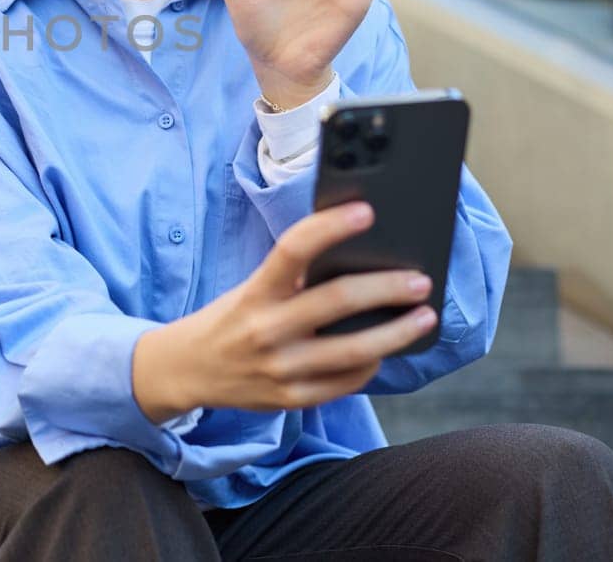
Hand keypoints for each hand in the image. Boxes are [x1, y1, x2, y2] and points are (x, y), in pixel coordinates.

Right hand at [155, 202, 436, 414]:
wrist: (188, 368)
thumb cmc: (231, 318)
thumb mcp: (251, 289)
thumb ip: (293, 278)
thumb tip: (357, 258)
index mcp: (255, 292)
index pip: (293, 249)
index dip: (331, 227)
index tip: (366, 212)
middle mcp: (266, 329)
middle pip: (337, 301)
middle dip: (387, 288)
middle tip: (420, 280)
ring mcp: (280, 368)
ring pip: (354, 351)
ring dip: (397, 333)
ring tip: (424, 317)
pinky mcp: (291, 399)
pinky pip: (345, 382)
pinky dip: (372, 364)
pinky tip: (385, 351)